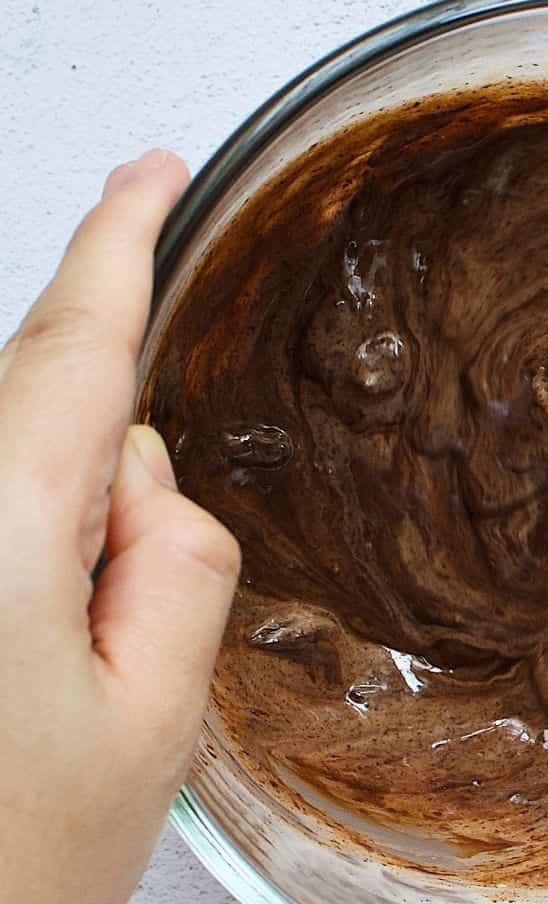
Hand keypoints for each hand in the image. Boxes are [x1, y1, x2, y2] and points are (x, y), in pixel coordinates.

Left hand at [0, 151, 238, 903]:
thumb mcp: (150, 731)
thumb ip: (176, 569)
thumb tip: (145, 484)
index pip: (68, 342)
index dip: (117, 240)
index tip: (148, 172)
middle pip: (27, 400)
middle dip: (101, 452)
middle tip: (121, 604)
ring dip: (51, 527)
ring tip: (66, 668)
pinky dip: (12, 550)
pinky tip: (26, 648)